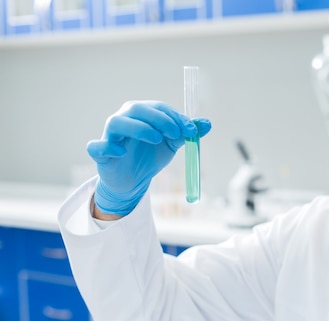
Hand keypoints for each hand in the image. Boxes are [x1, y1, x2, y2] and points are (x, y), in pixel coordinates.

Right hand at [87, 101, 211, 215]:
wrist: (134, 180)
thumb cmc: (150, 155)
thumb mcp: (172, 144)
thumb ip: (187, 132)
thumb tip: (207, 123)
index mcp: (142, 114)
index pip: (158, 108)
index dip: (175, 117)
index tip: (191, 130)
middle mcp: (124, 119)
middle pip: (137, 109)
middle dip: (159, 119)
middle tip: (176, 133)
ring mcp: (110, 135)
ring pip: (116, 122)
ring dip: (138, 128)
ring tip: (156, 139)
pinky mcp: (101, 153)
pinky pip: (96, 146)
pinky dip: (106, 146)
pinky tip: (121, 152)